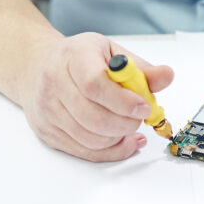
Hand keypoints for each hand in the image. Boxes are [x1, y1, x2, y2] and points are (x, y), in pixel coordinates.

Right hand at [17, 31, 174, 160]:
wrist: (37, 66)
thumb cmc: (79, 58)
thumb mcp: (110, 52)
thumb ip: (140, 68)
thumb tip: (166, 76)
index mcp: (73, 56)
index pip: (94, 84)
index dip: (123, 101)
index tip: (143, 107)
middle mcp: (53, 82)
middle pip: (93, 117)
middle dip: (125, 123)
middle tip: (139, 118)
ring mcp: (46, 109)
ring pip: (90, 138)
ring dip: (118, 137)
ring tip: (129, 126)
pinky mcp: (46, 131)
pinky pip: (83, 151)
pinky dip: (110, 150)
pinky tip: (123, 140)